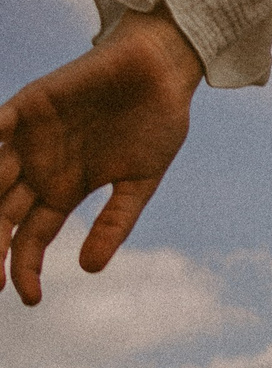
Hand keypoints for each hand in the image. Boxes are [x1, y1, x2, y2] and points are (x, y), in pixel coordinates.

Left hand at [0, 9, 203, 304]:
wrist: (160, 68)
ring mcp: (27, 138)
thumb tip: (87, 269)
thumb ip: (114, 222)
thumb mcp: (141, 181)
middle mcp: (38, 168)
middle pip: (0, 216)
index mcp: (64, 189)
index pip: (31, 237)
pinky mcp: (26, 106)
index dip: (25, 268)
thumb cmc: (156, 122)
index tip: (31, 299)